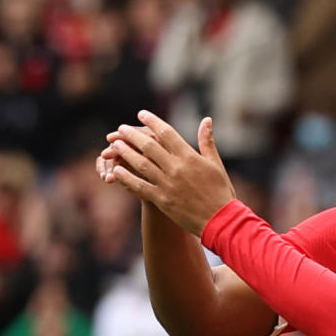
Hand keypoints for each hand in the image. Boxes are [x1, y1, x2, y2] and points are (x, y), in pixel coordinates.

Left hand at [106, 112, 235, 235]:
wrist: (221, 221)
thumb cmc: (221, 192)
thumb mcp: (216, 164)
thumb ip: (207, 142)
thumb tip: (206, 120)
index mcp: (191, 158)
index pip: (167, 133)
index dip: (152, 121)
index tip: (141, 114)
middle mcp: (177, 169)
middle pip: (149, 146)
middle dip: (132, 135)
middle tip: (121, 129)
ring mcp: (168, 185)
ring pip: (141, 164)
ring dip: (126, 152)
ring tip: (115, 144)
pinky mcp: (162, 200)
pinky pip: (140, 186)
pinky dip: (127, 178)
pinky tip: (117, 170)